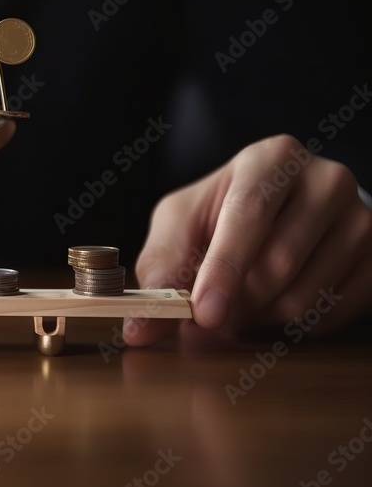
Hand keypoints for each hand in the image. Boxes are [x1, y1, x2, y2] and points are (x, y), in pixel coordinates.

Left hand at [127, 134, 371, 345]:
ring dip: (260, 317)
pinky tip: (273, 305)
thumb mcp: (182, 223)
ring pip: (306, 295)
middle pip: (279, 262)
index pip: (250, 214)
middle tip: (209, 315)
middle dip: (235, 301)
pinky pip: (332, 315)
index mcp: (272, 158)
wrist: (287, 212)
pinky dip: (292, 325)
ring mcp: (361, 220)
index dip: (224, 269)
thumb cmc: (222, 214)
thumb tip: (137, 328)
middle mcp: (326, 180)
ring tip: (241, 303)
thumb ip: (159, 268)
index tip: (203, 313)